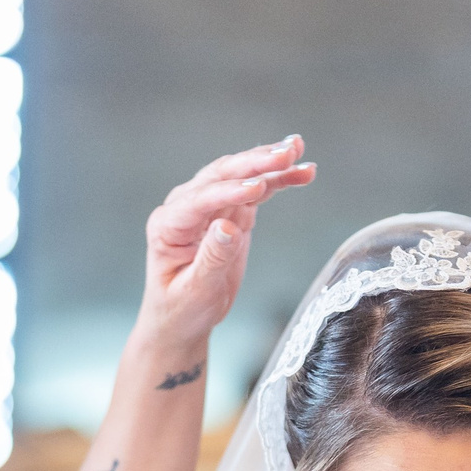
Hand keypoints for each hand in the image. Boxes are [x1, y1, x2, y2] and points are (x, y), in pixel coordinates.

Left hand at [137, 137, 317, 348]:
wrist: (183, 320)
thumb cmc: (182, 309)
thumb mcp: (196, 291)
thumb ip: (211, 259)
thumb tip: (227, 228)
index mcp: (168, 225)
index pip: (200, 199)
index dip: (229, 190)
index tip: (257, 187)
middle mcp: (185, 208)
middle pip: (221, 175)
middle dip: (254, 163)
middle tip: (285, 154)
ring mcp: (209, 207)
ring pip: (240, 175)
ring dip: (269, 163)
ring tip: (297, 151)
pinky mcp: (231, 212)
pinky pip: (256, 191)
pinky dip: (278, 180)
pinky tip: (301, 171)